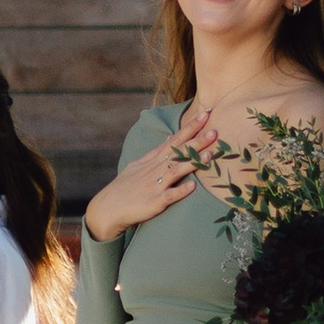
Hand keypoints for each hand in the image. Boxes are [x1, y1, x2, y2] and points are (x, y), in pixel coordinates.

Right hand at [83, 104, 218, 241]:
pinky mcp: (154, 202)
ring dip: (193, 163)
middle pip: (178, 152)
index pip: (175, 139)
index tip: (205, 114)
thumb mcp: (138, 165)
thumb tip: (170, 137)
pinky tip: (192, 186)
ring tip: (209, 155)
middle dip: (197, 141)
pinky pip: (169, 195)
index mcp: (153, 160)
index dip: (190, 127)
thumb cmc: (125, 187)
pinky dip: (180, 190)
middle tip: (215, 130)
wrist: (108, 209)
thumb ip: (156, 153)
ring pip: (176, 170)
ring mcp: (155, 185)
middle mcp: (155, 170)